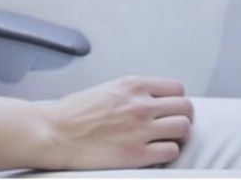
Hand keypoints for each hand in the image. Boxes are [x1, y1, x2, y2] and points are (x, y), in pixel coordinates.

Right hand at [39, 76, 192, 170]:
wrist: (54, 132)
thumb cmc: (72, 113)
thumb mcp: (106, 89)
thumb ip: (131, 93)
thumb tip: (150, 101)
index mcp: (132, 85)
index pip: (176, 88)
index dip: (175, 100)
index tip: (170, 108)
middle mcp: (140, 104)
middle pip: (186, 108)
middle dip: (182, 117)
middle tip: (172, 125)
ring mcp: (141, 129)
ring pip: (184, 129)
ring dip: (177, 136)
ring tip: (165, 140)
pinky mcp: (138, 154)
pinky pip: (171, 152)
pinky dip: (166, 153)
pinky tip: (154, 153)